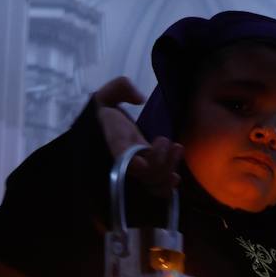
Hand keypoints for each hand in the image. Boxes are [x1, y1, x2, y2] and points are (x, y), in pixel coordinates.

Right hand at [92, 77, 181, 198]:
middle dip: (160, 160)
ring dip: (168, 169)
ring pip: (152, 182)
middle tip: (164, 140)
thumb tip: (140, 98)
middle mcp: (124, 161)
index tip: (144, 158)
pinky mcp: (145, 173)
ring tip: (177, 149)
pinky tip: (175, 176)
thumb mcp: (106, 94)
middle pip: (144, 173)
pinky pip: (156, 188)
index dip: (133, 162)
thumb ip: (120, 88)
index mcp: (115, 141)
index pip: (121, 155)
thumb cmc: (103, 113)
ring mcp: (136, 169)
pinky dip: (166, 186)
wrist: (98, 131)